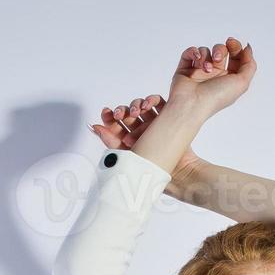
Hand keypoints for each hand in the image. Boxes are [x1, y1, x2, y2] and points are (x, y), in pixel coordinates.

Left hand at [88, 94, 202, 194]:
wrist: (180, 174)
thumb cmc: (154, 172)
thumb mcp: (127, 156)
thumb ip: (110, 141)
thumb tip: (94, 127)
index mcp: (128, 142)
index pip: (116, 125)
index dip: (109, 117)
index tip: (106, 114)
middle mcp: (140, 132)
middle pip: (128, 114)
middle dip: (122, 111)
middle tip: (119, 114)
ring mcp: (154, 124)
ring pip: (141, 107)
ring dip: (135, 105)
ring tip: (136, 112)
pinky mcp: (168, 118)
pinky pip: (159, 104)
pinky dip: (152, 100)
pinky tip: (147, 105)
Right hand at [168, 37, 255, 115]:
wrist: (192, 104)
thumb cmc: (216, 97)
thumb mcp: (242, 83)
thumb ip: (250, 65)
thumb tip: (247, 48)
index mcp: (229, 79)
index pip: (235, 57)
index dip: (236, 47)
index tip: (231, 43)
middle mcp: (215, 75)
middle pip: (221, 51)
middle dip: (220, 50)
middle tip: (217, 58)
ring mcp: (199, 72)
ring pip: (205, 51)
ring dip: (206, 56)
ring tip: (205, 69)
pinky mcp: (185, 69)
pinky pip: (190, 52)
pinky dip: (193, 52)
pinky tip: (196, 60)